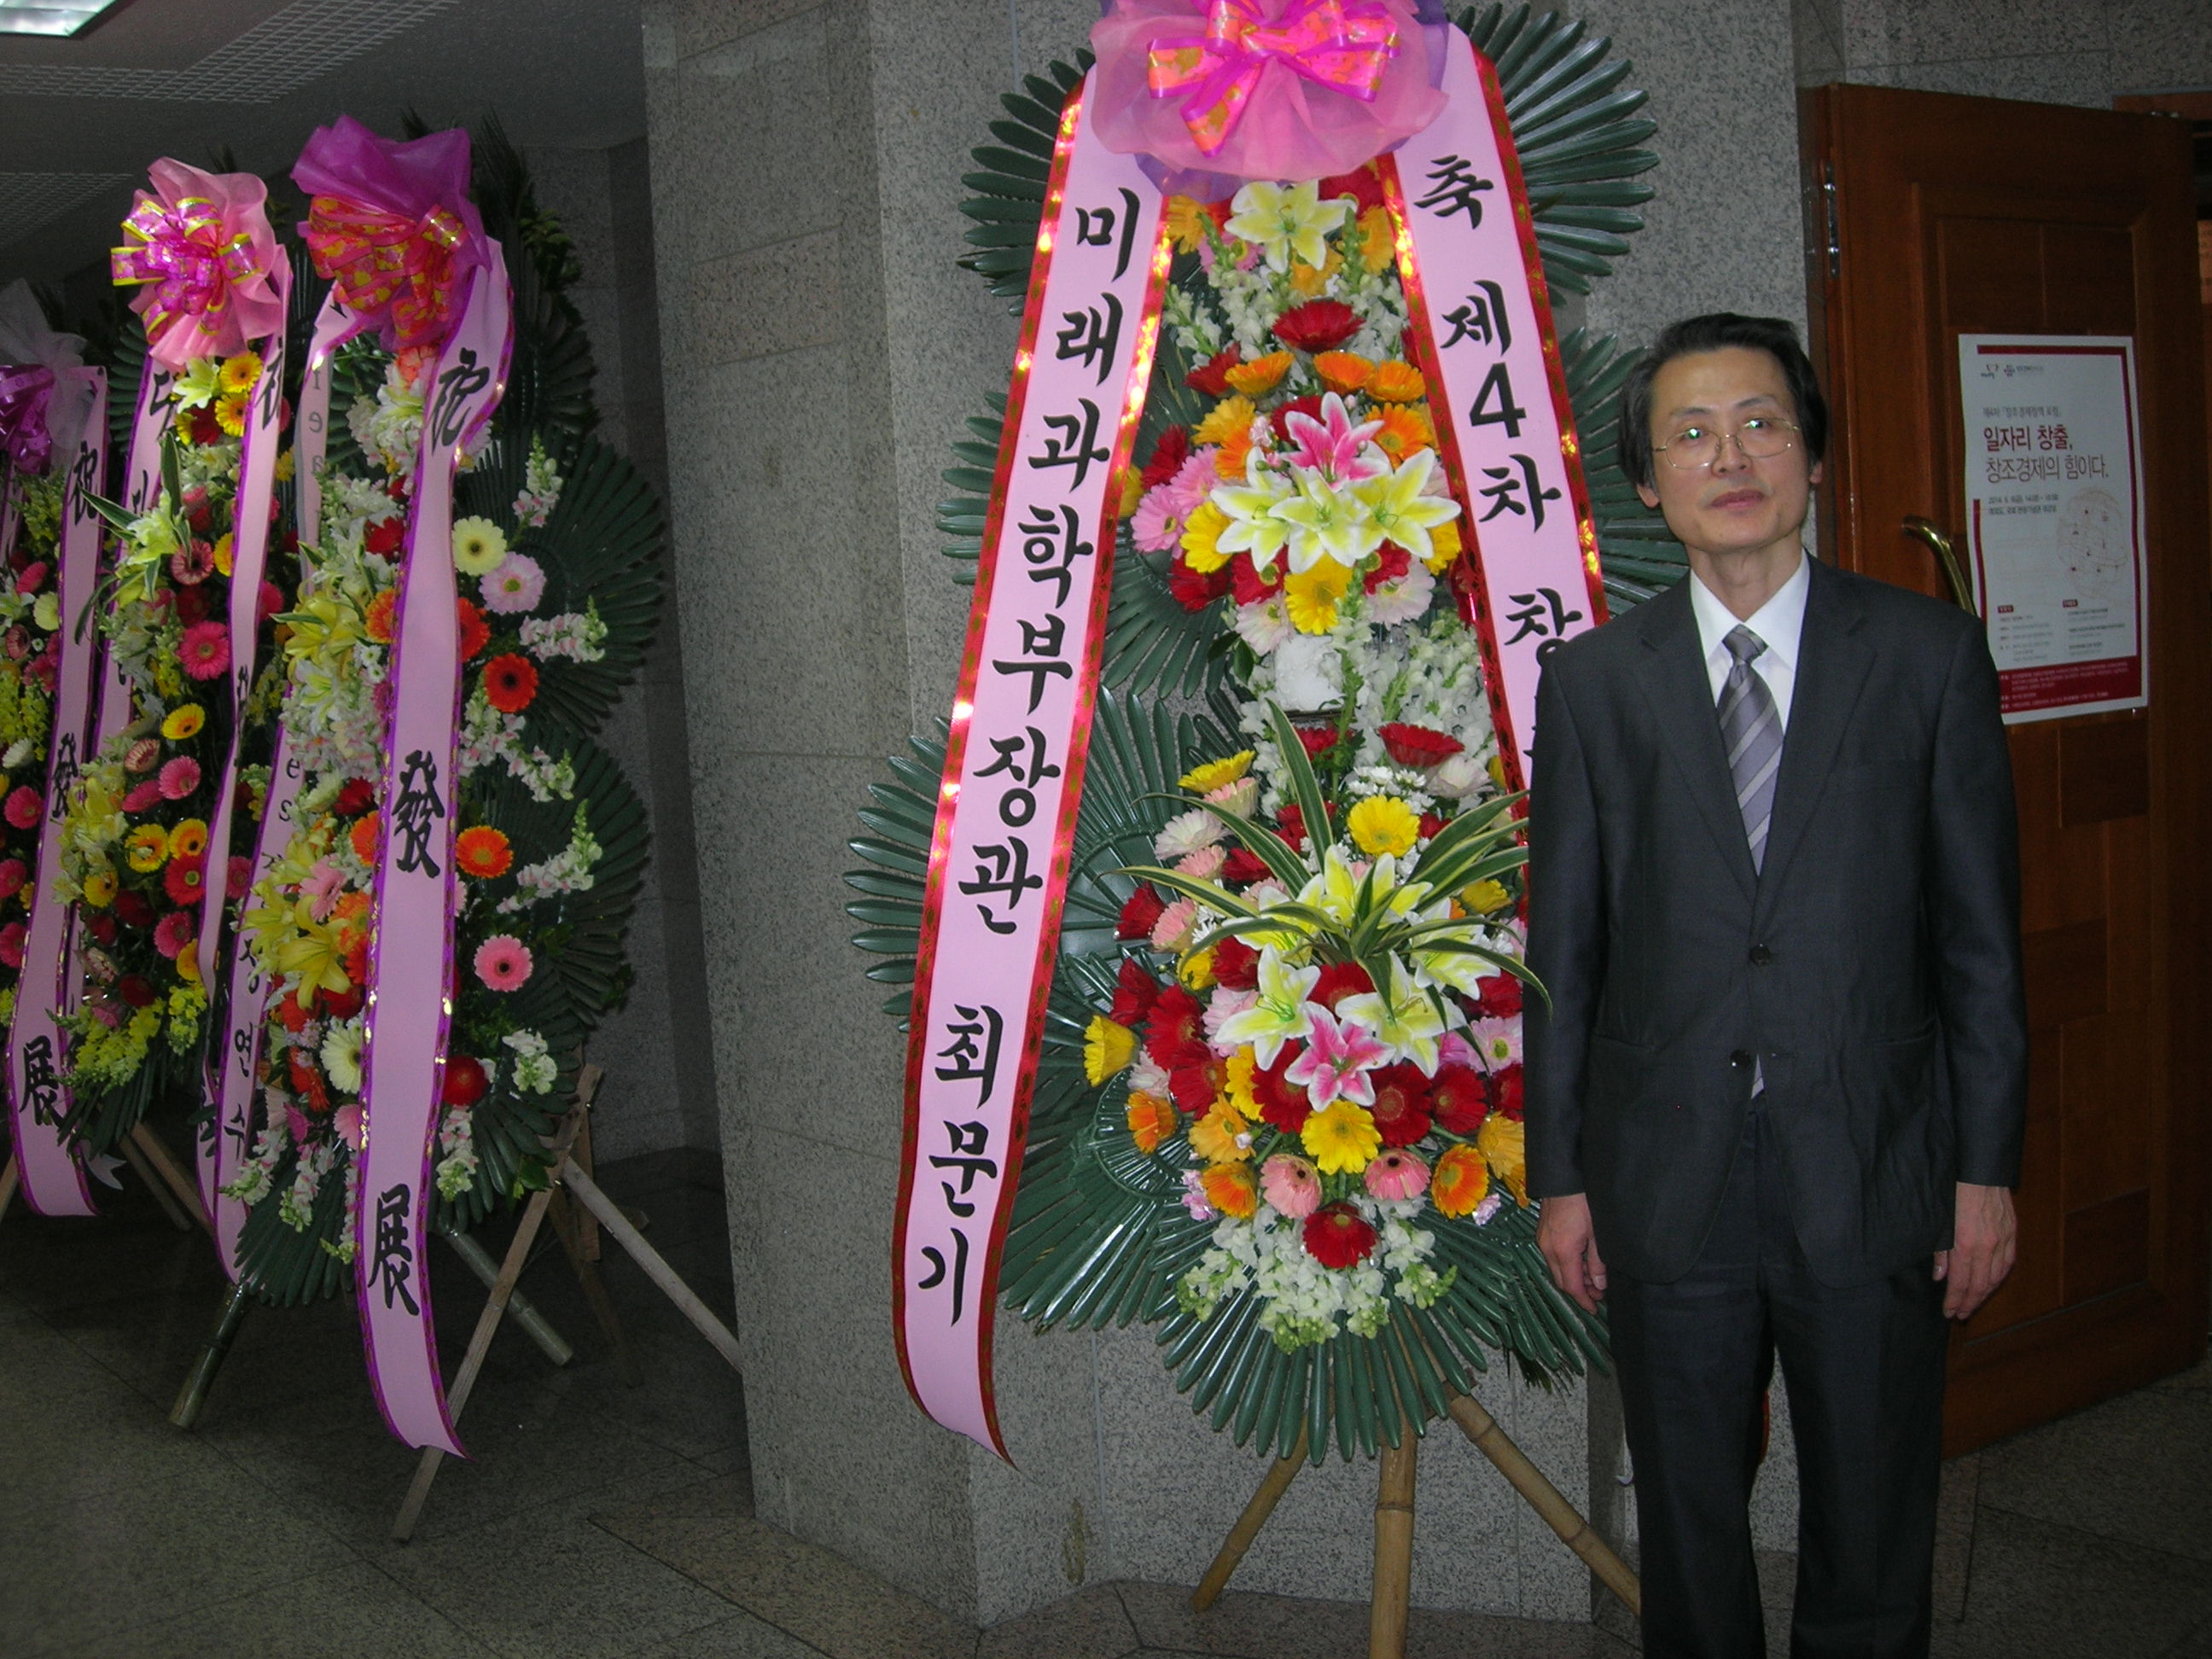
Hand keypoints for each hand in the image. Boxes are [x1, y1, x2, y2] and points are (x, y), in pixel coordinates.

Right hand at [1538, 1192, 1607, 1312]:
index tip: (1594, 1309)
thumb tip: (1599, 1285)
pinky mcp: (1542, 1232)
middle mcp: (1547, 1248)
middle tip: (1598, 1295)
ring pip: (1556, 1269)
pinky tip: (1580, 1261)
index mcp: (1562, 1251)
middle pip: (1561, 1280)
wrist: (1563, 1177)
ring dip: (1573, 1277)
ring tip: (1592, 1279)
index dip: (1583, 1300)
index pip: (1571, 1285)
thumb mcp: (1597, 1233)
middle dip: (1578, 1291)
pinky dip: (1566, 1265)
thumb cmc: (1584, 1202)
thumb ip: (1597, 1262)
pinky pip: (1553, 1257)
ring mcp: (1542, 1240)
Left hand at [1934, 1182, 2016, 1320]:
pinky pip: (2008, 1263)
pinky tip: (1992, 1283)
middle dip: (1969, 1303)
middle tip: (1960, 1315)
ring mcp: (2003, 1240)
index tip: (1949, 1313)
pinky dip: (1999, 1277)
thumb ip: (1941, 1251)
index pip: (1961, 1283)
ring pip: (1996, 1277)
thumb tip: (1940, 1277)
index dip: (1954, 1300)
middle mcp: (1988, 1247)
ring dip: (1985, 1293)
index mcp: (1966, 1244)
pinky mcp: (2012, 1233)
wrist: (1980, 1170)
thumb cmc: (1954, 1192)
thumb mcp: (1940, 1221)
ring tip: (1973, 1303)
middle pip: (1980, 1285)